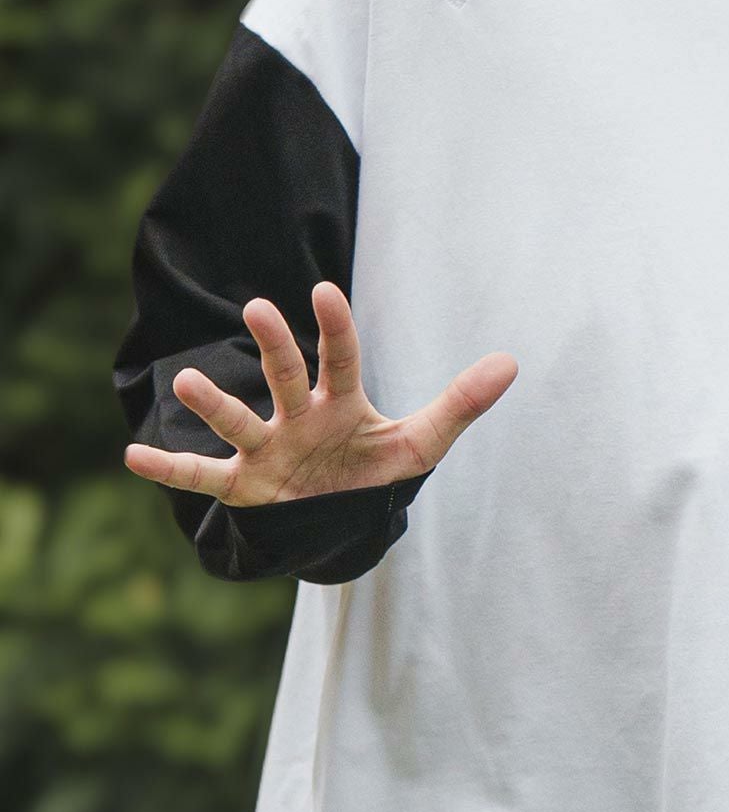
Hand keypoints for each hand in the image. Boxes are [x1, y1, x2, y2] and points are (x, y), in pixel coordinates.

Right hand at [122, 280, 517, 504]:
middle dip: (275, 347)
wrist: (338, 520)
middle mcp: (298, 418)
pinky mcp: (245, 486)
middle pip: (286, 377)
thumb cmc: (371, 470)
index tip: (324, 291)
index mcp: (340, 402)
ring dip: (215, 403)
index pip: (340, 359)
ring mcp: (267, 449)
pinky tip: (133, 455)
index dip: (335, 328)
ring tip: (190, 380)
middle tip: (260, 309)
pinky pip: (203, 477)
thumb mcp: (420, 443)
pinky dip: (170, 469)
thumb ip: (460, 404)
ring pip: (239, 421)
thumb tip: (512, 362)